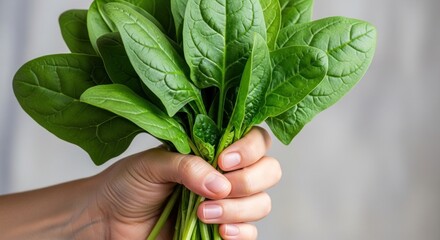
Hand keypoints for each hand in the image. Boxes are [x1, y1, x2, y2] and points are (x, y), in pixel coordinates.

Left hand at [96, 127, 280, 239]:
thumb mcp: (154, 164)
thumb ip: (187, 166)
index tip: (224, 160)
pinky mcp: (223, 231)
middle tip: (218, 188)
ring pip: (262, 203)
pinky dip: (241, 233)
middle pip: (268, 172)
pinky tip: (220, 232)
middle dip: (248, 181)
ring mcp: (228, 203)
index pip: (256, 141)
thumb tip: (219, 184)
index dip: (250, 149)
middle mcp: (227, 174)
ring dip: (238, 209)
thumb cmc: (128, 183)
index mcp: (214, 149)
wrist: (109, 219)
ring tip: (203, 212)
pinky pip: (251, 233)